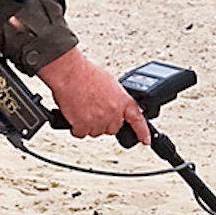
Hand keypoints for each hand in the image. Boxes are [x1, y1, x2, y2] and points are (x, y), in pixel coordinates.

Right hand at [36, 47, 150, 144]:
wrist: (70, 73)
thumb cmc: (86, 74)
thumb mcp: (110, 83)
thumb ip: (115, 98)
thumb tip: (113, 105)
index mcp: (123, 101)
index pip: (138, 120)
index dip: (142, 132)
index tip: (145, 140)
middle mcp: (114, 112)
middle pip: (112, 128)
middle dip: (104, 122)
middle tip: (94, 109)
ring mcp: (99, 120)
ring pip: (96, 132)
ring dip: (89, 124)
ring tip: (82, 108)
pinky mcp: (84, 125)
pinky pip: (81, 133)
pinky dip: (76, 127)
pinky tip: (74, 114)